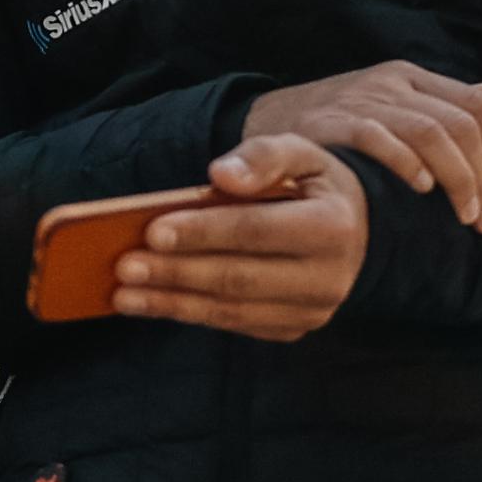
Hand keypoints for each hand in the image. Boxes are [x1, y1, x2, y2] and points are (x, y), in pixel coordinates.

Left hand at [107, 131, 366, 342]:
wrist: (358, 228)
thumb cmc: (314, 184)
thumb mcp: (301, 153)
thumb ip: (263, 156)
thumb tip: (219, 174)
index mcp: (333, 226)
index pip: (257, 230)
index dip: (203, 232)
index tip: (153, 231)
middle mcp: (328, 277)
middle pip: (238, 277)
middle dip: (176, 273)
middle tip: (124, 266)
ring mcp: (312, 310)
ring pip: (231, 310)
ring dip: (172, 303)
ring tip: (123, 295)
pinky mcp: (293, 329)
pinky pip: (234, 325)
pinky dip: (188, 314)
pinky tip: (150, 304)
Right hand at [245, 59, 481, 233]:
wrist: (260, 128)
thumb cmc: (334, 129)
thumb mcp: (391, 107)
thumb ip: (443, 105)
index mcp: (410, 78)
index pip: (478, 105)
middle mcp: (390, 84)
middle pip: (461, 123)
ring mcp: (359, 101)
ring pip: (430, 132)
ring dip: (458, 178)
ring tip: (465, 216)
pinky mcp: (328, 123)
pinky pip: (378, 138)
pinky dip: (405, 163)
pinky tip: (421, 190)